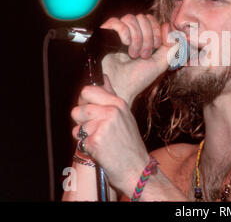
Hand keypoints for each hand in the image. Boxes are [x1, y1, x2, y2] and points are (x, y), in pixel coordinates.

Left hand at [71, 75, 149, 195]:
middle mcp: (111, 111)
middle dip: (81, 118)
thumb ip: (110, 96)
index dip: (84, 100)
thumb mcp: (125, 116)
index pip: (88, 90)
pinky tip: (99, 148)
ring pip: (77, 123)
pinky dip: (85, 145)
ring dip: (83, 133)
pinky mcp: (95, 140)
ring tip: (98, 139)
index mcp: (118, 103)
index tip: (90, 109)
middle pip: (79, 107)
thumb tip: (103, 78)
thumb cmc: (129, 144)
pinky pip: (79, 137)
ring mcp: (103, 125)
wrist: (136, 168)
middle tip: (94, 128)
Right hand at [100, 14, 173, 106]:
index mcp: (144, 37)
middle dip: (147, 37)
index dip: (157, 30)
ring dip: (137, 38)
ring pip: (131, 18)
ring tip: (134, 54)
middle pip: (143, 18)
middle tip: (144, 55)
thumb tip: (170, 27)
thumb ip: (172, 46)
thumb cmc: (139, 77)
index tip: (157, 47)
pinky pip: (116, 21)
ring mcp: (118, 32)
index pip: (152, 19)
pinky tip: (125, 44)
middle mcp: (131, 32)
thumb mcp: (162, 62)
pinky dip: (124, 32)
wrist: (120, 88)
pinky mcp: (105, 34)